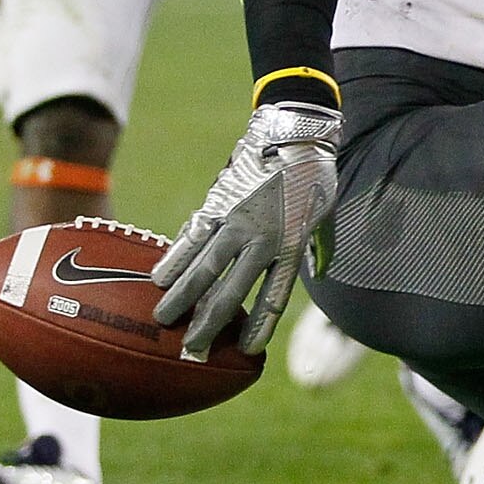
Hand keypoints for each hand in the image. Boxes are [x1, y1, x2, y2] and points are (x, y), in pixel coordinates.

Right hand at [150, 101, 341, 358]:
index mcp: (291, 245)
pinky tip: (158, 277)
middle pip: (230, 290)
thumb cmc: (314, 175)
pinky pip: (191, 236)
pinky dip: (174, 258)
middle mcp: (261, 239)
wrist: (293, 131)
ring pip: (203, 266)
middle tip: (190, 346)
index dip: (259, 326)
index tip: (246, 352)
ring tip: (162, 317)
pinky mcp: (217, 202)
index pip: (273, 296)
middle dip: (208, 321)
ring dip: (182, 294)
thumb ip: (320, 246)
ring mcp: (235, 220)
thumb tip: (321, 271)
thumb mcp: (325, 213)